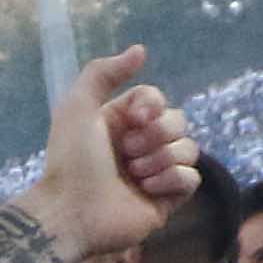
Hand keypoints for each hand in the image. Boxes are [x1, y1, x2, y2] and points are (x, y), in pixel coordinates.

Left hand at [21, 46, 200, 262]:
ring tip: (134, 174)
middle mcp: (141, 145)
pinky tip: (146, 189)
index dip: (152, 105)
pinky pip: (191, 178)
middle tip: (127, 152)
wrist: (71, 212)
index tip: (135, 117)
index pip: (158, 99)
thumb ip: (103, 72)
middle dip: (157, 133)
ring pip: (188, 149)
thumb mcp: (77, 106)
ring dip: (161, 158)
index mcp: (122, 122)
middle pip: (178, 121)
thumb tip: (141, 50)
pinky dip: (171, 179)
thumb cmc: (71, 160)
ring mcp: (156, 173)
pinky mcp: (166, 200)